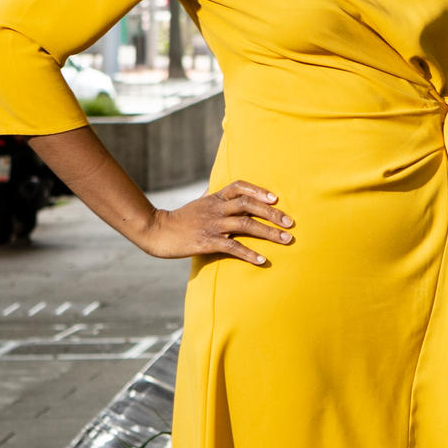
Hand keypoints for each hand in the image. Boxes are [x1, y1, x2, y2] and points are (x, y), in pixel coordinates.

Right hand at [131, 179, 293, 263]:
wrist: (157, 231)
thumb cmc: (180, 219)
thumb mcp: (197, 202)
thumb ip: (211, 195)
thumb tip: (217, 187)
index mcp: (215, 198)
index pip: (239, 187)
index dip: (259, 191)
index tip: (275, 198)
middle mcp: (216, 209)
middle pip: (249, 205)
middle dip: (272, 214)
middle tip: (290, 223)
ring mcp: (212, 225)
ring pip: (246, 225)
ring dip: (269, 233)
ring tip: (286, 240)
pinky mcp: (207, 242)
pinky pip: (232, 247)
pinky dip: (249, 253)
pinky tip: (262, 260)